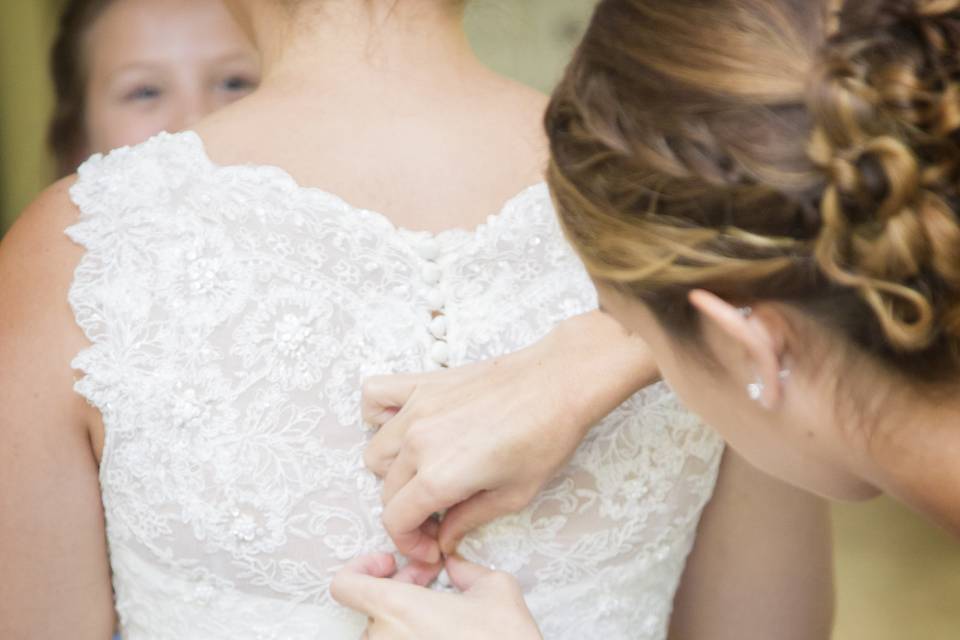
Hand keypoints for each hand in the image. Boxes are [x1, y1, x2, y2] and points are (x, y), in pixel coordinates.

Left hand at [331, 554, 542, 639]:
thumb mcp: (495, 587)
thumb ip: (466, 568)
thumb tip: (455, 566)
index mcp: (397, 610)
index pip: (344, 585)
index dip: (362, 567)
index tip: (392, 564)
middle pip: (371, 606)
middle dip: (399, 587)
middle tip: (432, 581)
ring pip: (385, 632)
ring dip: (406, 616)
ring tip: (442, 612)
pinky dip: (415, 637)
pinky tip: (444, 632)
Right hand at [362, 310, 657, 562]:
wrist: (559, 382)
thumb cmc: (545, 439)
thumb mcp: (513, 495)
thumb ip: (469, 520)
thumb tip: (444, 540)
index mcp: (439, 477)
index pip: (395, 521)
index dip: (408, 542)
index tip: (430, 546)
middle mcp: (417, 443)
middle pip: (386, 491)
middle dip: (407, 513)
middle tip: (437, 516)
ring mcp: (415, 409)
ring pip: (377, 451)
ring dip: (394, 471)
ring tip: (424, 473)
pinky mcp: (422, 384)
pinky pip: (374, 395)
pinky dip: (377, 415)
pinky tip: (401, 426)